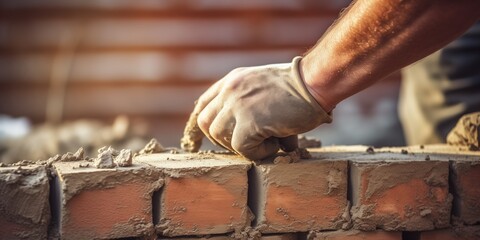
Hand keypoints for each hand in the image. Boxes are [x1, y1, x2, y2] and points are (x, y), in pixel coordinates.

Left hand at [181, 57, 331, 159]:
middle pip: (205, 122)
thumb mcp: (267, 90)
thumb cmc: (300, 88)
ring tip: (268, 141)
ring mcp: (237, 104)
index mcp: (233, 81)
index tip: (206, 138)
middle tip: (245, 144)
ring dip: (241, 146)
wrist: (315, 82)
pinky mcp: (249, 121)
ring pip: (219, 136)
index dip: (204, 124)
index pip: (204, 103)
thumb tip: (267, 142)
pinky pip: (241, 148)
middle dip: (220, 139)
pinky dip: (258, 152)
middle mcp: (230, 90)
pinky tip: (276, 144)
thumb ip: (253, 108)